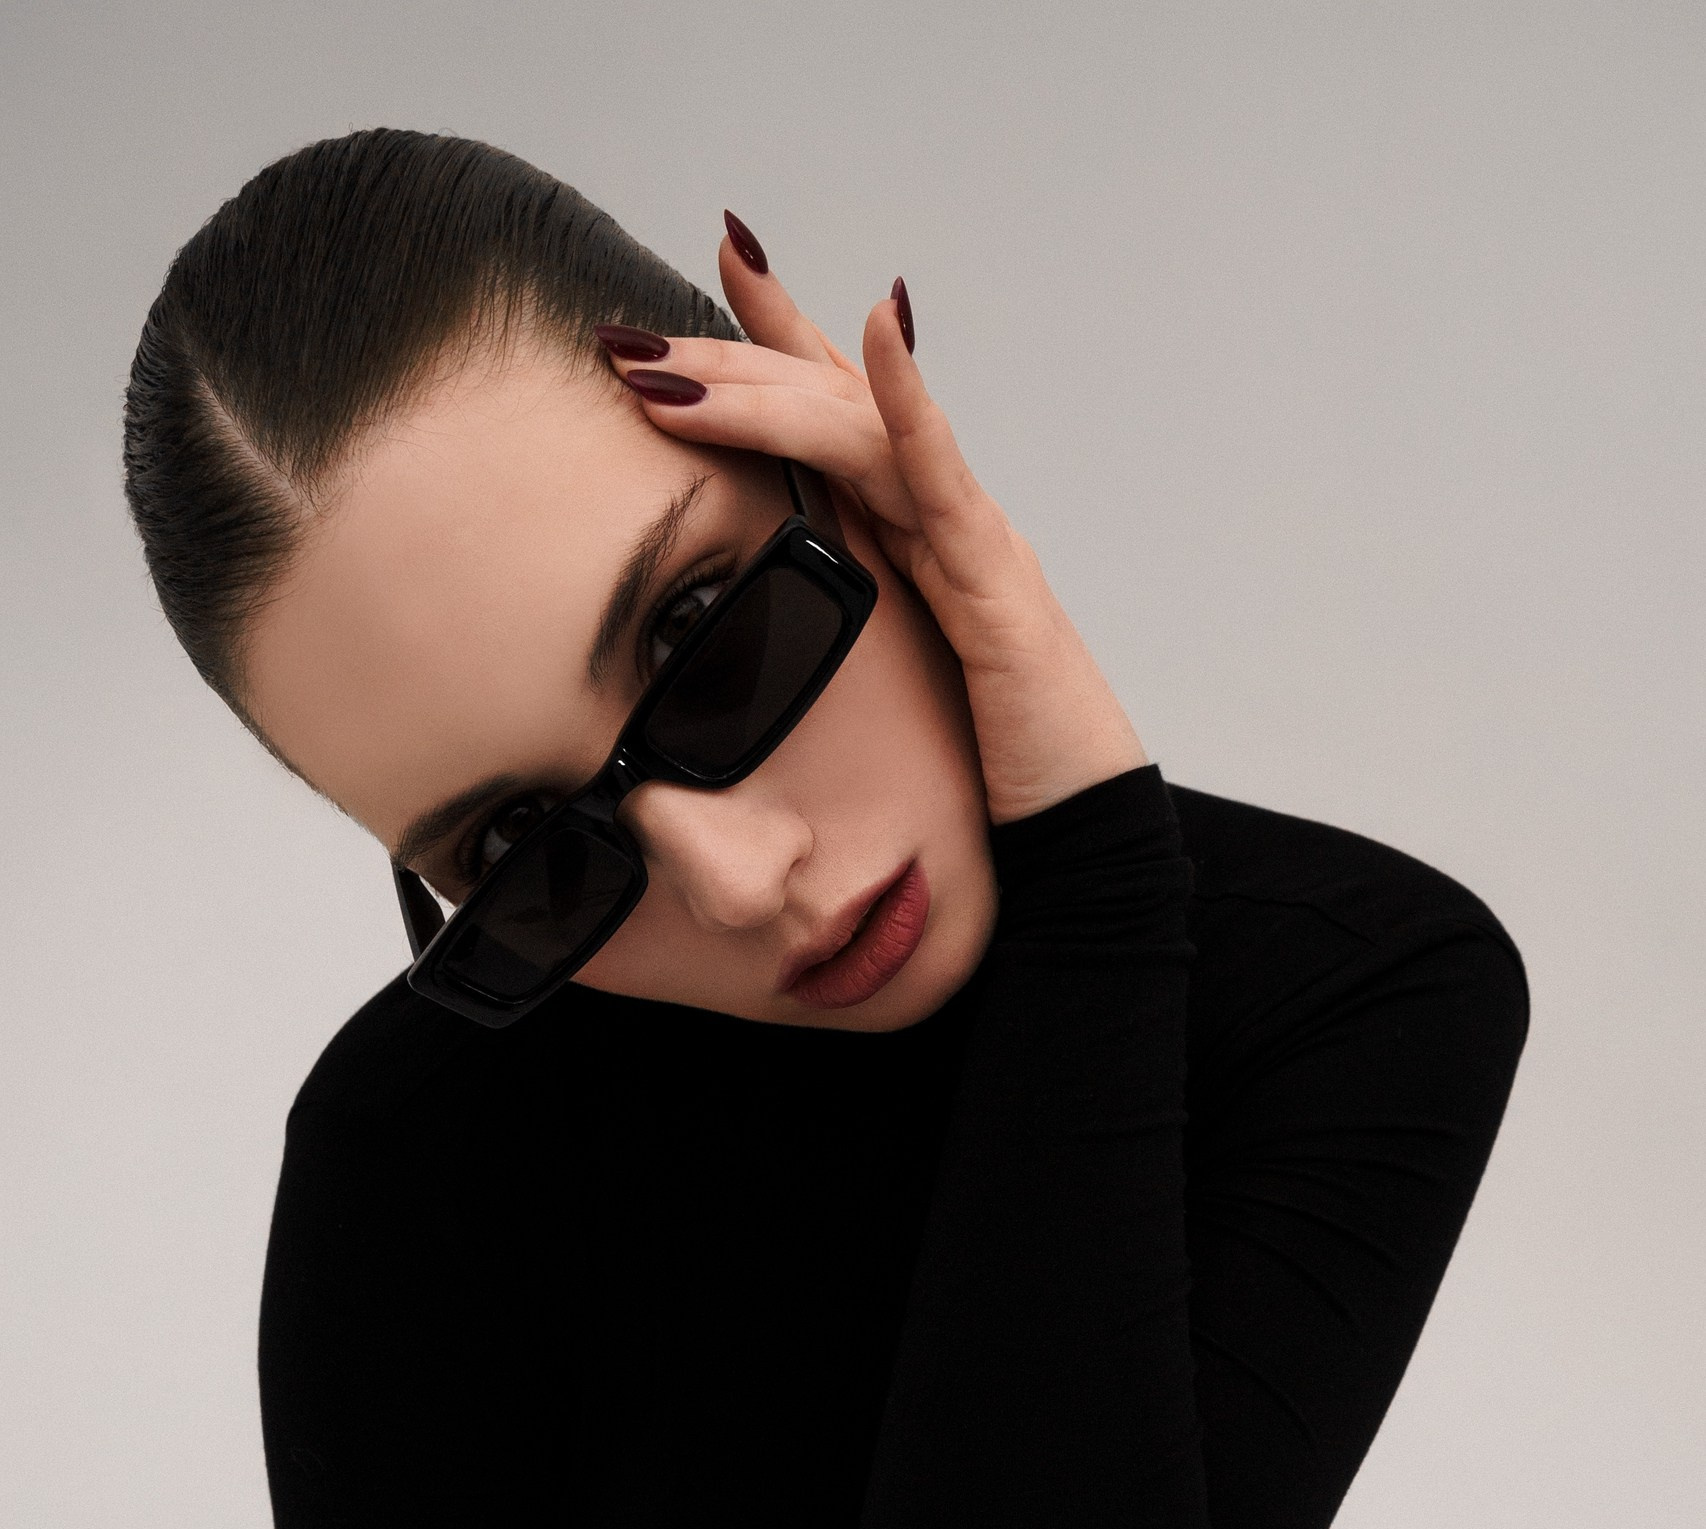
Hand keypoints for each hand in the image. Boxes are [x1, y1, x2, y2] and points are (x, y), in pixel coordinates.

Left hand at [596, 221, 1146, 826]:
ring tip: (674, 371)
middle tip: (627, 337)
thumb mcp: (885, 694)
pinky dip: (911, 400)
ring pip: (861, 430)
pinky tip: (880, 332)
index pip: (834, 411)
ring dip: (761, 386)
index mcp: (913, 538)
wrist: (1077, 836)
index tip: (714, 263)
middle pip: (828, 403)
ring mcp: (973, 541)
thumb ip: (839, 642)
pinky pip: (944, 479)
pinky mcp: (996, 586)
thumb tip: (753, 639)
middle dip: (725, 359)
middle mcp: (943, 518)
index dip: (775, 334)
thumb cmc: (989, 774)